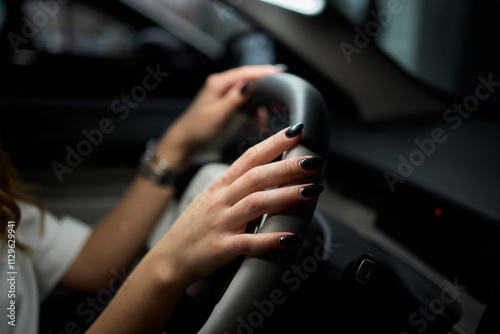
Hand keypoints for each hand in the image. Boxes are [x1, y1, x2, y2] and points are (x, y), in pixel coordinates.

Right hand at [152, 124, 324, 284]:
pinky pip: (248, 243)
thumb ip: (237, 187)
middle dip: (287, 166)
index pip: (249, 158)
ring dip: (285, 196)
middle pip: (256, 177)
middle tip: (314, 159)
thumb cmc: (195, 228)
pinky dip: (269, 240)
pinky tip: (290, 238)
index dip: (273, 143)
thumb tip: (267, 176)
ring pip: (255, 204)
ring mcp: (221, 223)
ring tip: (312, 191)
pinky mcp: (221, 248)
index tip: (296, 131)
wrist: (170, 259)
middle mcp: (221, 201)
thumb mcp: (212, 199)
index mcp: (221, 186)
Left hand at [155, 65, 283, 170]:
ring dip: (257, 111)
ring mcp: (224, 96)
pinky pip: (244, 106)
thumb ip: (235, 99)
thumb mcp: (218, 115)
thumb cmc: (197, 130)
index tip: (280, 73)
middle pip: (250, 84)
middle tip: (278, 105)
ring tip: (260, 127)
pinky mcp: (226, 106)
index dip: (264, 73)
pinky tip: (250, 128)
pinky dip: (250, 116)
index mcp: (218, 84)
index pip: (245, 73)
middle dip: (264, 96)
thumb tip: (251, 85)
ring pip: (249, 97)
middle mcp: (222, 87)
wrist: (184, 143)